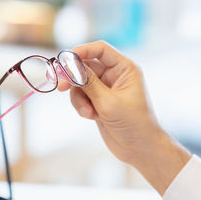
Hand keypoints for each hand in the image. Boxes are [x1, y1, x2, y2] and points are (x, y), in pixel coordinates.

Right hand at [59, 41, 190, 194]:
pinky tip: (91, 116)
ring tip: (87, 112)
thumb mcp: (108, 101)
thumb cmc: (133, 123)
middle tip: (61, 86)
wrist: (139, 149)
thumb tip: (70, 65)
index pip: (100, 50)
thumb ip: (87, 82)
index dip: (82, 51)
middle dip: (74, 77)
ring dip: (78, 97)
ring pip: (80, 83)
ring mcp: (106, 89)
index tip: (64, 59)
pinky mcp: (98, 101)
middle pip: (86, 65)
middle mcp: (115, 75)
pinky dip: (81, 105)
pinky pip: (81, 96)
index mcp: (124, 69)